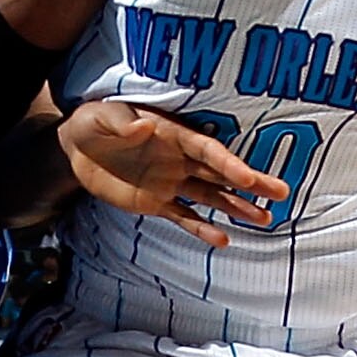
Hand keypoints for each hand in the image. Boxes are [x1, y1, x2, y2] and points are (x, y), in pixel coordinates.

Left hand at [55, 100, 285, 251]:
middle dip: (251, 183)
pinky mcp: (157, 203)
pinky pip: (184, 217)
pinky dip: (203, 228)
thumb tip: (145, 128)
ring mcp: (171, 182)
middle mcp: (179, 159)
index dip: (228, 163)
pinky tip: (223, 240)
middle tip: (281, 193)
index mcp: (173, 134)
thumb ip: (123, 123)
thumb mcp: (103, 116)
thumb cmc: (94, 122)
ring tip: (264, 219)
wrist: (75, 147)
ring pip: (211, 196)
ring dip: (236, 207)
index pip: (207, 150)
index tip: (249, 177)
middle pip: (221, 172)